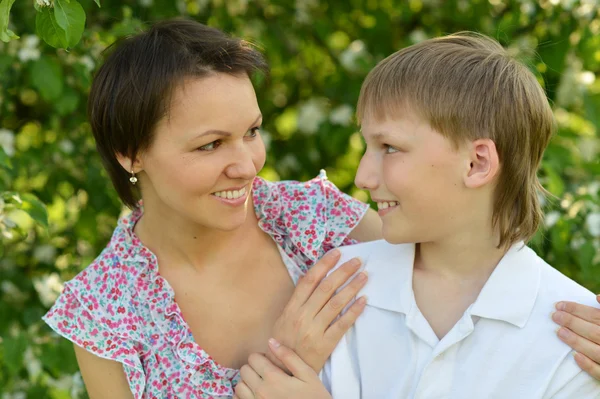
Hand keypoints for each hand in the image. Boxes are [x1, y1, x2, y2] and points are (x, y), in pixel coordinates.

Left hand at [234, 339, 331, 398]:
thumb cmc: (314, 397)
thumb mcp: (308, 375)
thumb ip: (289, 357)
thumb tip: (271, 341)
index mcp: (274, 378)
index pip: (253, 358)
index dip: (261, 357)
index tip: (269, 362)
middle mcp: (261, 391)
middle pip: (244, 370)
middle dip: (253, 368)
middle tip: (265, 373)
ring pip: (239, 386)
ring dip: (247, 383)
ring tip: (259, 385)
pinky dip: (243, 396)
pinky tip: (255, 396)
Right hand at [268, 249, 367, 372]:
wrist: (282, 371)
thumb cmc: (283, 343)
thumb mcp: (284, 318)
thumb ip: (297, 301)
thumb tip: (311, 279)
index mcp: (292, 308)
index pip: (309, 280)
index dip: (324, 264)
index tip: (337, 253)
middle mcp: (303, 316)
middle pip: (326, 288)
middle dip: (343, 272)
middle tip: (357, 261)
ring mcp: (314, 330)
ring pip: (336, 303)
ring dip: (352, 287)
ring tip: (364, 276)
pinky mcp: (325, 343)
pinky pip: (342, 324)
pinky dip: (354, 311)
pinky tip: (364, 300)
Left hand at [552, 295, 599, 379]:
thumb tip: (597, 297)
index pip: (596, 316)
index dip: (578, 309)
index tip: (559, 305)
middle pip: (595, 332)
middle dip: (573, 323)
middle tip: (554, 316)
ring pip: (596, 352)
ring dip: (577, 341)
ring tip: (559, 332)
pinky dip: (588, 365)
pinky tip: (575, 356)